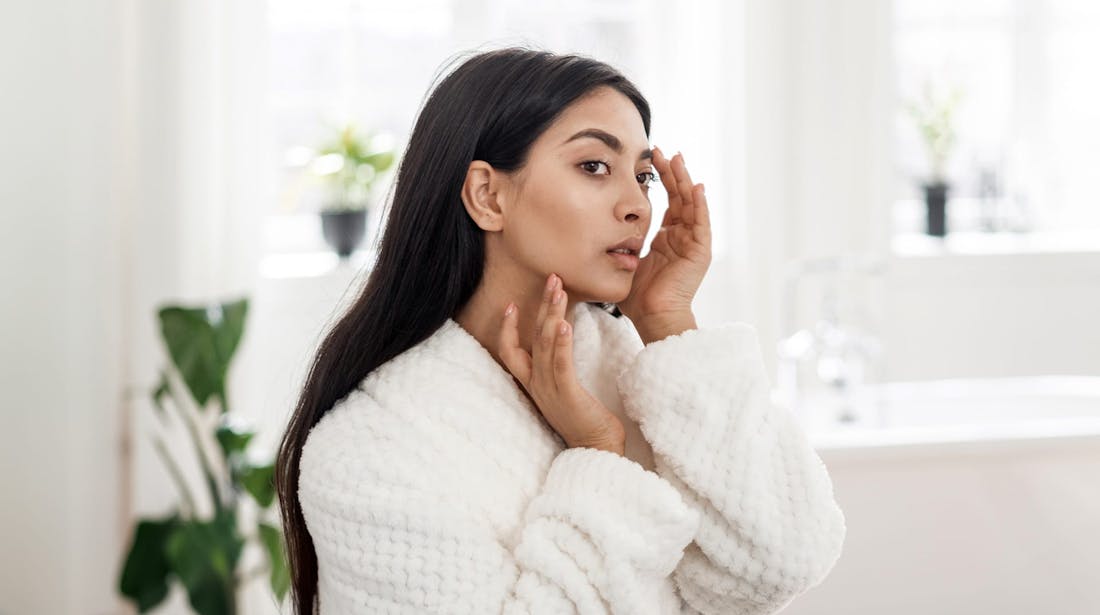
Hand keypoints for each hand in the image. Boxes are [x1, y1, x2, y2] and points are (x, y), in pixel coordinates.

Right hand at [497, 273, 625, 452]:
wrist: (596, 449)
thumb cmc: (586, 419)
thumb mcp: (566, 390)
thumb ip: (559, 368)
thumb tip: (563, 344)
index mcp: (534, 384)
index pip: (510, 351)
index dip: (507, 328)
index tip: (511, 304)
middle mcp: (537, 385)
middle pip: (531, 338)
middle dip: (541, 306)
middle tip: (552, 279)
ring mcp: (550, 390)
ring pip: (544, 345)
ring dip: (552, 314)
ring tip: (559, 290)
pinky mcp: (567, 394)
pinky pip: (560, 364)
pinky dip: (560, 343)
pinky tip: (564, 324)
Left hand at [618, 148, 711, 324]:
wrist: (651, 317)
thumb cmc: (636, 297)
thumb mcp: (625, 262)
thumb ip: (618, 246)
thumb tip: (593, 234)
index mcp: (666, 239)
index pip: (668, 202)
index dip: (661, 180)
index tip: (650, 159)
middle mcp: (682, 238)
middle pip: (680, 197)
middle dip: (672, 173)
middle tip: (662, 151)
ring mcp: (693, 244)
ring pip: (691, 204)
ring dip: (685, 181)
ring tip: (678, 159)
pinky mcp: (700, 252)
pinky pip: (702, 223)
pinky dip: (700, 205)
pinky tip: (696, 186)